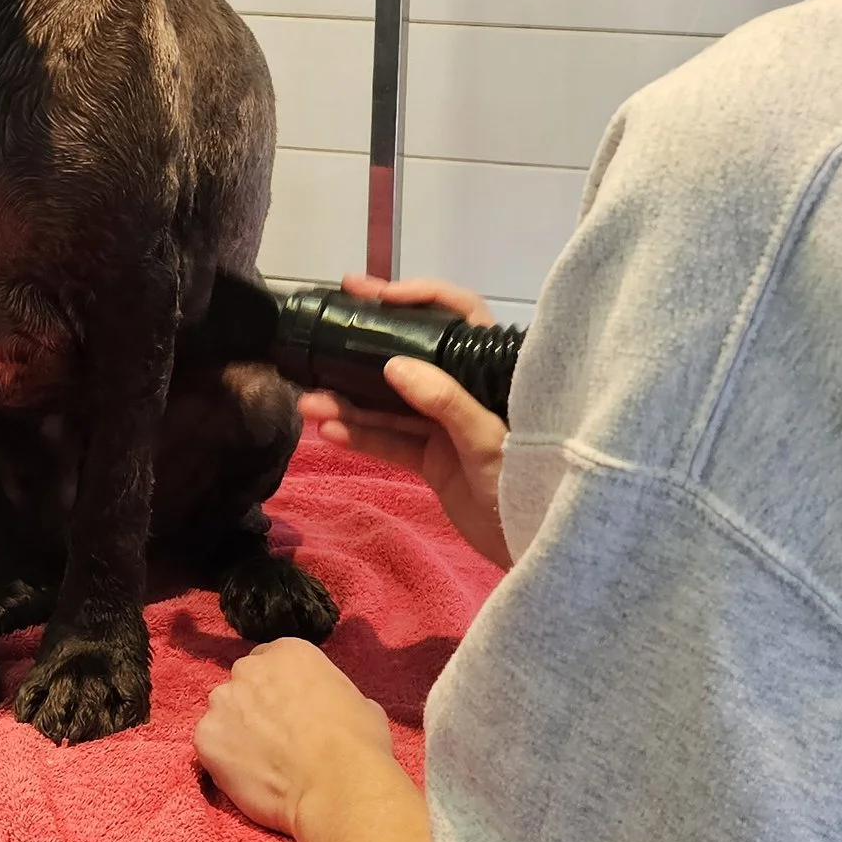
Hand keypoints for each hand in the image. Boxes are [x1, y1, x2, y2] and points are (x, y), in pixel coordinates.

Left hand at [193, 636, 398, 841]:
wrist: (336, 784)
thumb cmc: (357, 744)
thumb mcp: (358, 700)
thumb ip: (330, 693)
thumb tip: (331, 708)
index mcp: (288, 651)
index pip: (270, 662)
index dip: (277, 690)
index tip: (286, 711)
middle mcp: (249, 668)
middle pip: (243, 685)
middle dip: (254, 708)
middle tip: (275, 739)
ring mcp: (222, 702)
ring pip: (223, 715)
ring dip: (236, 733)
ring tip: (261, 763)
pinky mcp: (205, 738)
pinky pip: (209, 747)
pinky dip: (223, 761)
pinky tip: (249, 777)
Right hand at [300, 272, 510, 568]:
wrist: (532, 546)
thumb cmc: (526, 482)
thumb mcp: (487, 439)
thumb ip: (444, 401)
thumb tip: (395, 364)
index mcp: (491, 372)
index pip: (459, 316)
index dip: (422, 298)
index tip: (380, 296)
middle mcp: (465, 391)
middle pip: (412, 358)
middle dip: (365, 349)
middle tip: (324, 333)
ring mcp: (446, 426)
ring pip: (390, 405)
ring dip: (349, 403)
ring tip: (309, 402)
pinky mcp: (432, 460)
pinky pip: (390, 442)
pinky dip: (360, 436)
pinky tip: (328, 431)